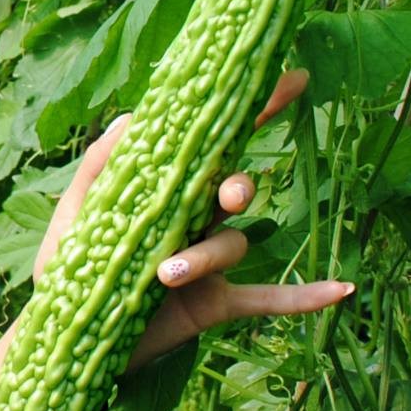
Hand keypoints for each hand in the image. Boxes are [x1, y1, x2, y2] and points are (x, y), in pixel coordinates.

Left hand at [34, 69, 352, 371]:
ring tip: (166, 272)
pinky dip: (302, 297)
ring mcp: (210, 261)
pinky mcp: (215, 302)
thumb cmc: (72, 264)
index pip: (216, 145)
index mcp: (169, 189)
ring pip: (233, 244)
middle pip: (236, 189)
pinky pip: (267, 299)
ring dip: (205, 256)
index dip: (254, 112)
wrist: (70, 331)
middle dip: (239, 186)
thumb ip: (101, 165)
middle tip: (229, 195)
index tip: (291, 78)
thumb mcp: (77, 209)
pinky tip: (340, 290)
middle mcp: (196, 219)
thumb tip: (131, 116)